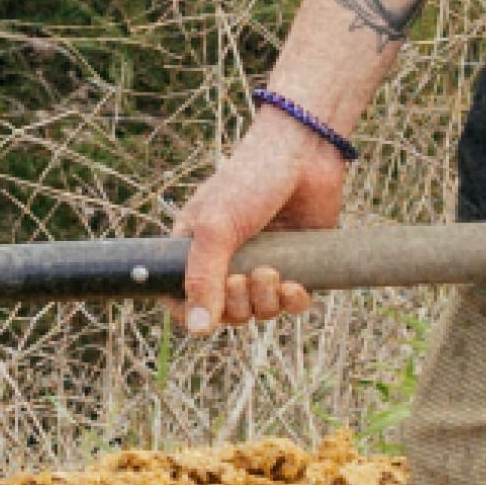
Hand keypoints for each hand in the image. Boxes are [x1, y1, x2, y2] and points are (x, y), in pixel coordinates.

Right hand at [172, 111, 348, 333]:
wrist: (304, 154)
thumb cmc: (249, 181)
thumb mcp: (215, 228)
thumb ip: (202, 278)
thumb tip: (197, 329)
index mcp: (196, 249)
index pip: (181, 298)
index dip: (190, 314)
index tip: (203, 316)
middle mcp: (228, 261)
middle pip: (226, 313)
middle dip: (236, 306)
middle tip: (244, 279)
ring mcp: (263, 263)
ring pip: (260, 311)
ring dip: (265, 302)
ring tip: (271, 273)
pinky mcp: (297, 264)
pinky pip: (291, 303)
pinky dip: (293, 302)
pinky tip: (295, 286)